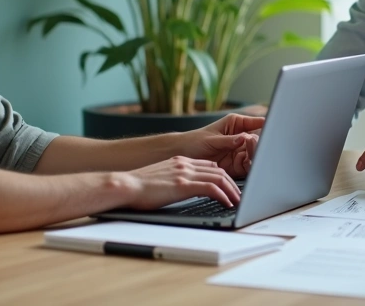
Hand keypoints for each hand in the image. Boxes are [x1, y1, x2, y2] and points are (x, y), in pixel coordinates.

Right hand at [121, 156, 241, 209]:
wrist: (125, 185)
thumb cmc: (138, 186)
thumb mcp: (160, 178)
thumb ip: (174, 179)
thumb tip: (180, 189)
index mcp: (179, 161)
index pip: (209, 165)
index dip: (222, 176)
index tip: (229, 186)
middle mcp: (184, 164)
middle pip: (218, 171)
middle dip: (232, 183)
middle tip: (240, 195)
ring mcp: (184, 173)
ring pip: (219, 178)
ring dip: (232, 190)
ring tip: (239, 201)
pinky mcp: (183, 184)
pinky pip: (211, 188)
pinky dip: (223, 195)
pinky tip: (227, 203)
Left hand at [181, 113, 264, 177]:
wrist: (182, 157)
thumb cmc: (193, 142)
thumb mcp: (211, 139)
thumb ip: (228, 140)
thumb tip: (244, 139)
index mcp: (236, 123)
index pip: (257, 123)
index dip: (267, 125)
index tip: (272, 130)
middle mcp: (241, 137)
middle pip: (259, 140)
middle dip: (261, 144)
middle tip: (256, 145)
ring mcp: (239, 152)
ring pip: (256, 154)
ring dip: (256, 156)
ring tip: (252, 155)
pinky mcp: (237, 165)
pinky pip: (249, 167)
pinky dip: (251, 167)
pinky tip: (249, 165)